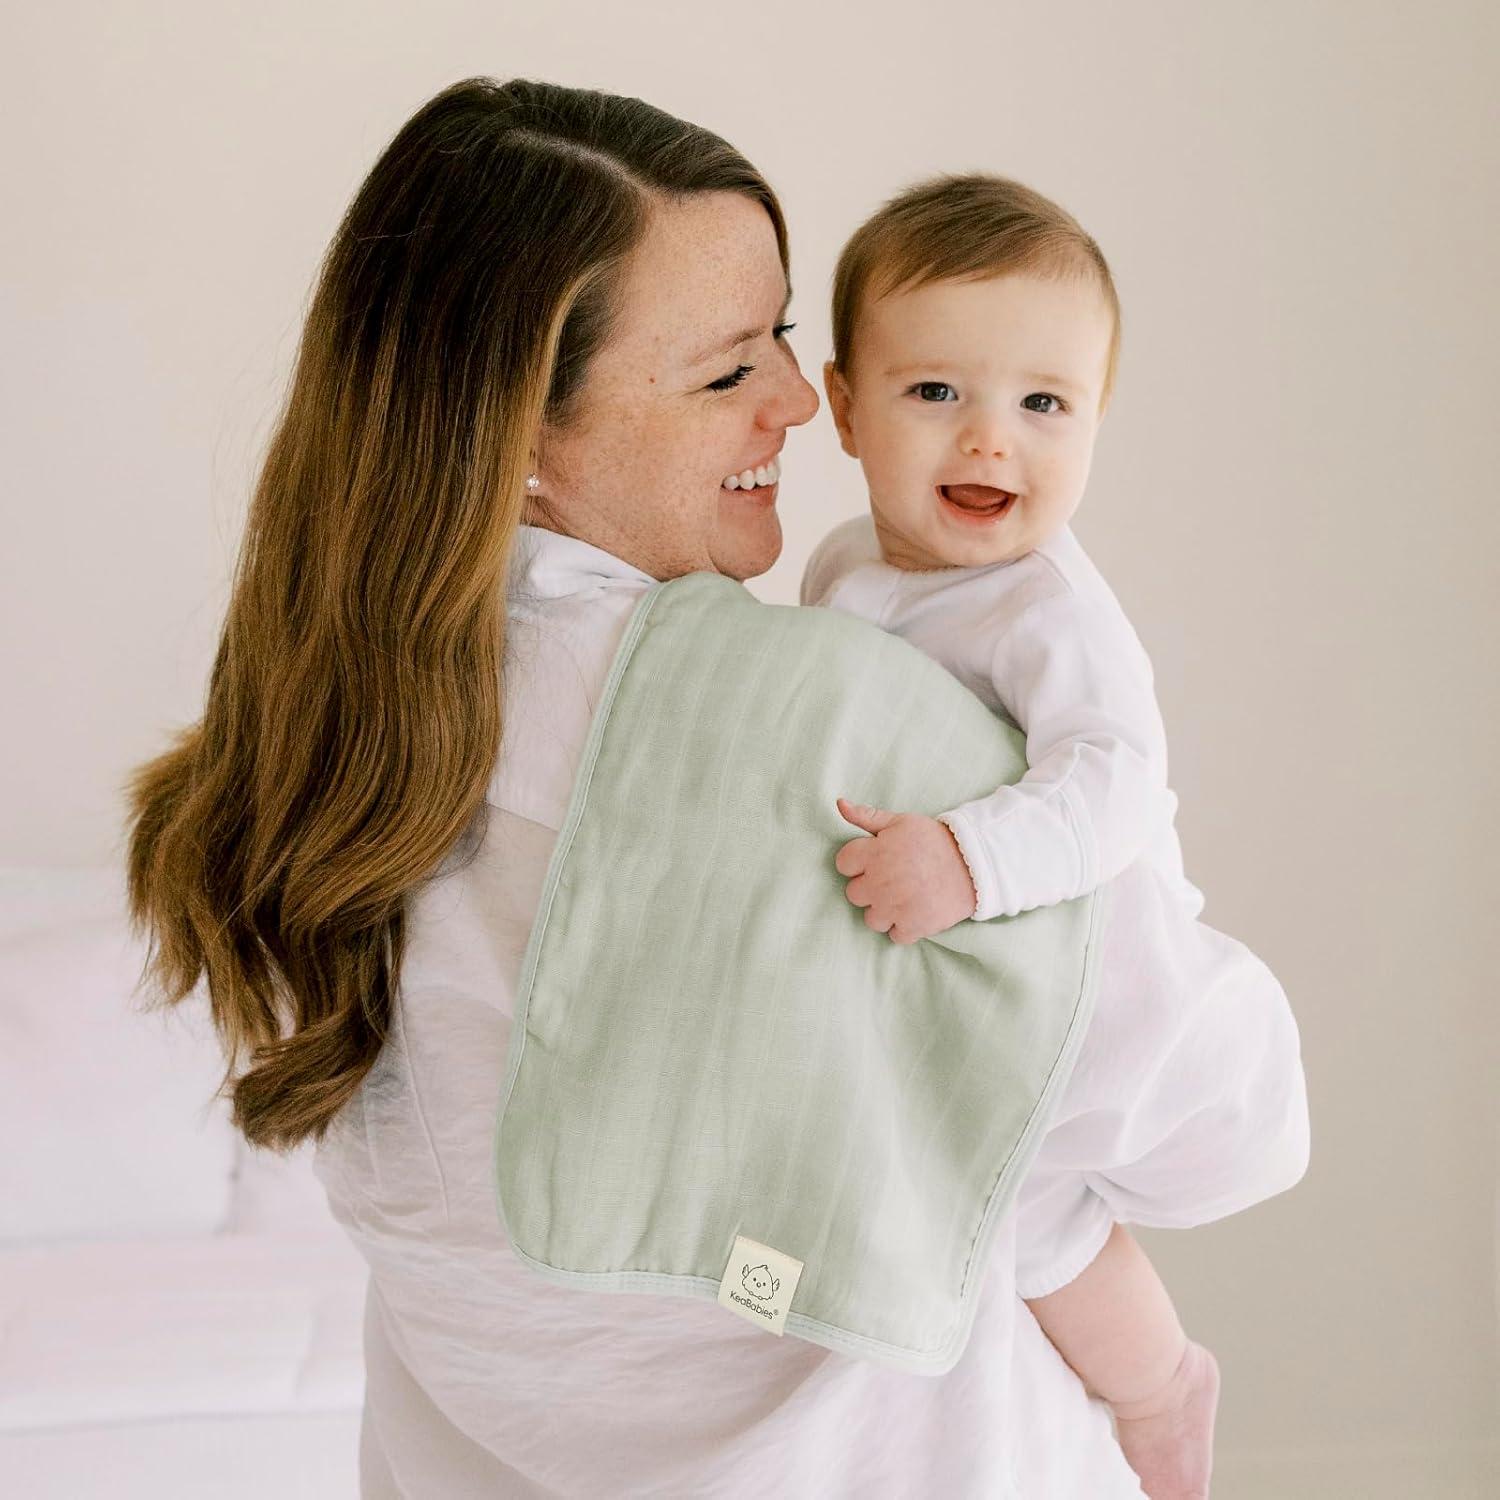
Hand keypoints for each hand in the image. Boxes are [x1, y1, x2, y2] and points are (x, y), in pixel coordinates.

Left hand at [833, 798, 978, 944]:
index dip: (858, 862)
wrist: (974, 864)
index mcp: (874, 853)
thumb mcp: (901, 822)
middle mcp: (880, 882)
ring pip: (871, 919)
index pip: (843, 864)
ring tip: (904, 897)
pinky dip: (904, 928)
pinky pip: (894, 936)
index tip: (875, 861)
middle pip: (854, 894)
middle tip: (893, 879)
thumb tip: (840, 804)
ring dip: (884, 911)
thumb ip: (867, 816)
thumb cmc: (934, 840)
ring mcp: (895, 907)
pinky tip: (915, 911)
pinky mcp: (913, 927)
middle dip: (870, 887)